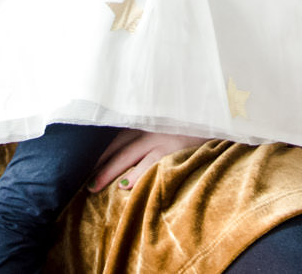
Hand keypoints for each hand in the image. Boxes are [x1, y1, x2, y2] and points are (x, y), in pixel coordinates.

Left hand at [90, 128, 207, 191]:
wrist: (215, 115)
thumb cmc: (189, 122)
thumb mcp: (166, 122)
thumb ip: (150, 131)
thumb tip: (131, 154)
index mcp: (146, 121)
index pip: (117, 138)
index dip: (101, 153)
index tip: (88, 166)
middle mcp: (149, 127)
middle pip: (118, 147)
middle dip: (100, 165)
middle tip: (87, 184)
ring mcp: (161, 138)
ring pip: (129, 155)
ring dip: (111, 172)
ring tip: (96, 186)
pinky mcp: (174, 147)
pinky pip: (151, 163)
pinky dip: (137, 175)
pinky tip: (126, 186)